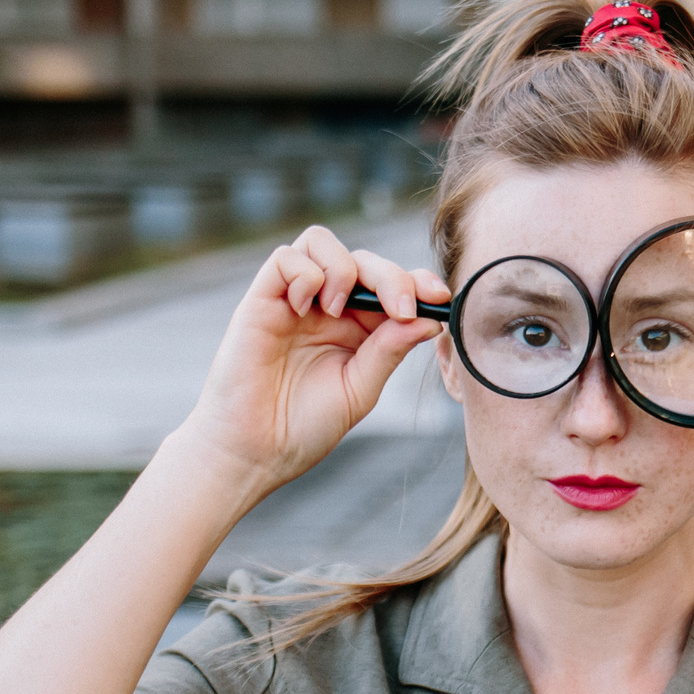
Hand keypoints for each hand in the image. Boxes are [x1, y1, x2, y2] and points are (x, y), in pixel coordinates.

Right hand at [169, 225, 448, 502]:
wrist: (254, 451)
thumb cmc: (305, 426)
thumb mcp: (360, 389)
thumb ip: (390, 350)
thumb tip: (430, 320)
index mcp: (358, 328)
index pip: (391, 286)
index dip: (417, 281)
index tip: (439, 296)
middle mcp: (327, 307)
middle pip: (364, 260)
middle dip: (391, 276)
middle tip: (401, 307)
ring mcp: (294, 300)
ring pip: (322, 242)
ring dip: (344, 268)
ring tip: (337, 309)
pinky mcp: (262, 300)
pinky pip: (285, 258)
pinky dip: (305, 273)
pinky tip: (306, 308)